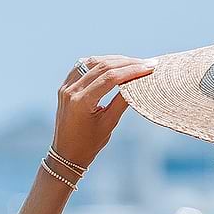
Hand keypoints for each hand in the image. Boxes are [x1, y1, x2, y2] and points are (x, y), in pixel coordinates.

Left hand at [51, 54, 156, 171]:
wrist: (67, 153)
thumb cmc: (89, 144)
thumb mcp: (109, 124)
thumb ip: (122, 101)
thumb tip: (137, 82)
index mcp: (81, 102)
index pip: (110, 78)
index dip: (131, 70)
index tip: (149, 67)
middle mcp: (71, 90)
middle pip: (101, 66)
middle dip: (125, 62)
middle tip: (145, 62)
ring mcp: (66, 86)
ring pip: (92, 62)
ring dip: (113, 60)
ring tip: (132, 62)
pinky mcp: (65, 85)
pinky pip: (83, 66)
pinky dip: (99, 62)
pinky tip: (113, 63)